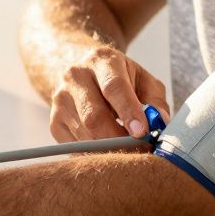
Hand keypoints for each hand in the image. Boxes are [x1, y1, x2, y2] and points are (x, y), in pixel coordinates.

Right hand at [49, 47, 169, 141]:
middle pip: (94, 117)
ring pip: (84, 136)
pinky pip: (73, 147)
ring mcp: (60, 99)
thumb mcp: (142, 79)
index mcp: (101, 60)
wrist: (82, 71)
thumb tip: (160, 125)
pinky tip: (107, 150)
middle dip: (119, 140)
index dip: (128, 112)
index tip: (142, 133)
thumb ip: (155, 101)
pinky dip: (94, 155)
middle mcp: (76, 77)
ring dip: (109, 150)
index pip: (113, 87)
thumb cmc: (119, 78)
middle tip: (140, 152)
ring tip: (128, 152)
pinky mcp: (54, 122)